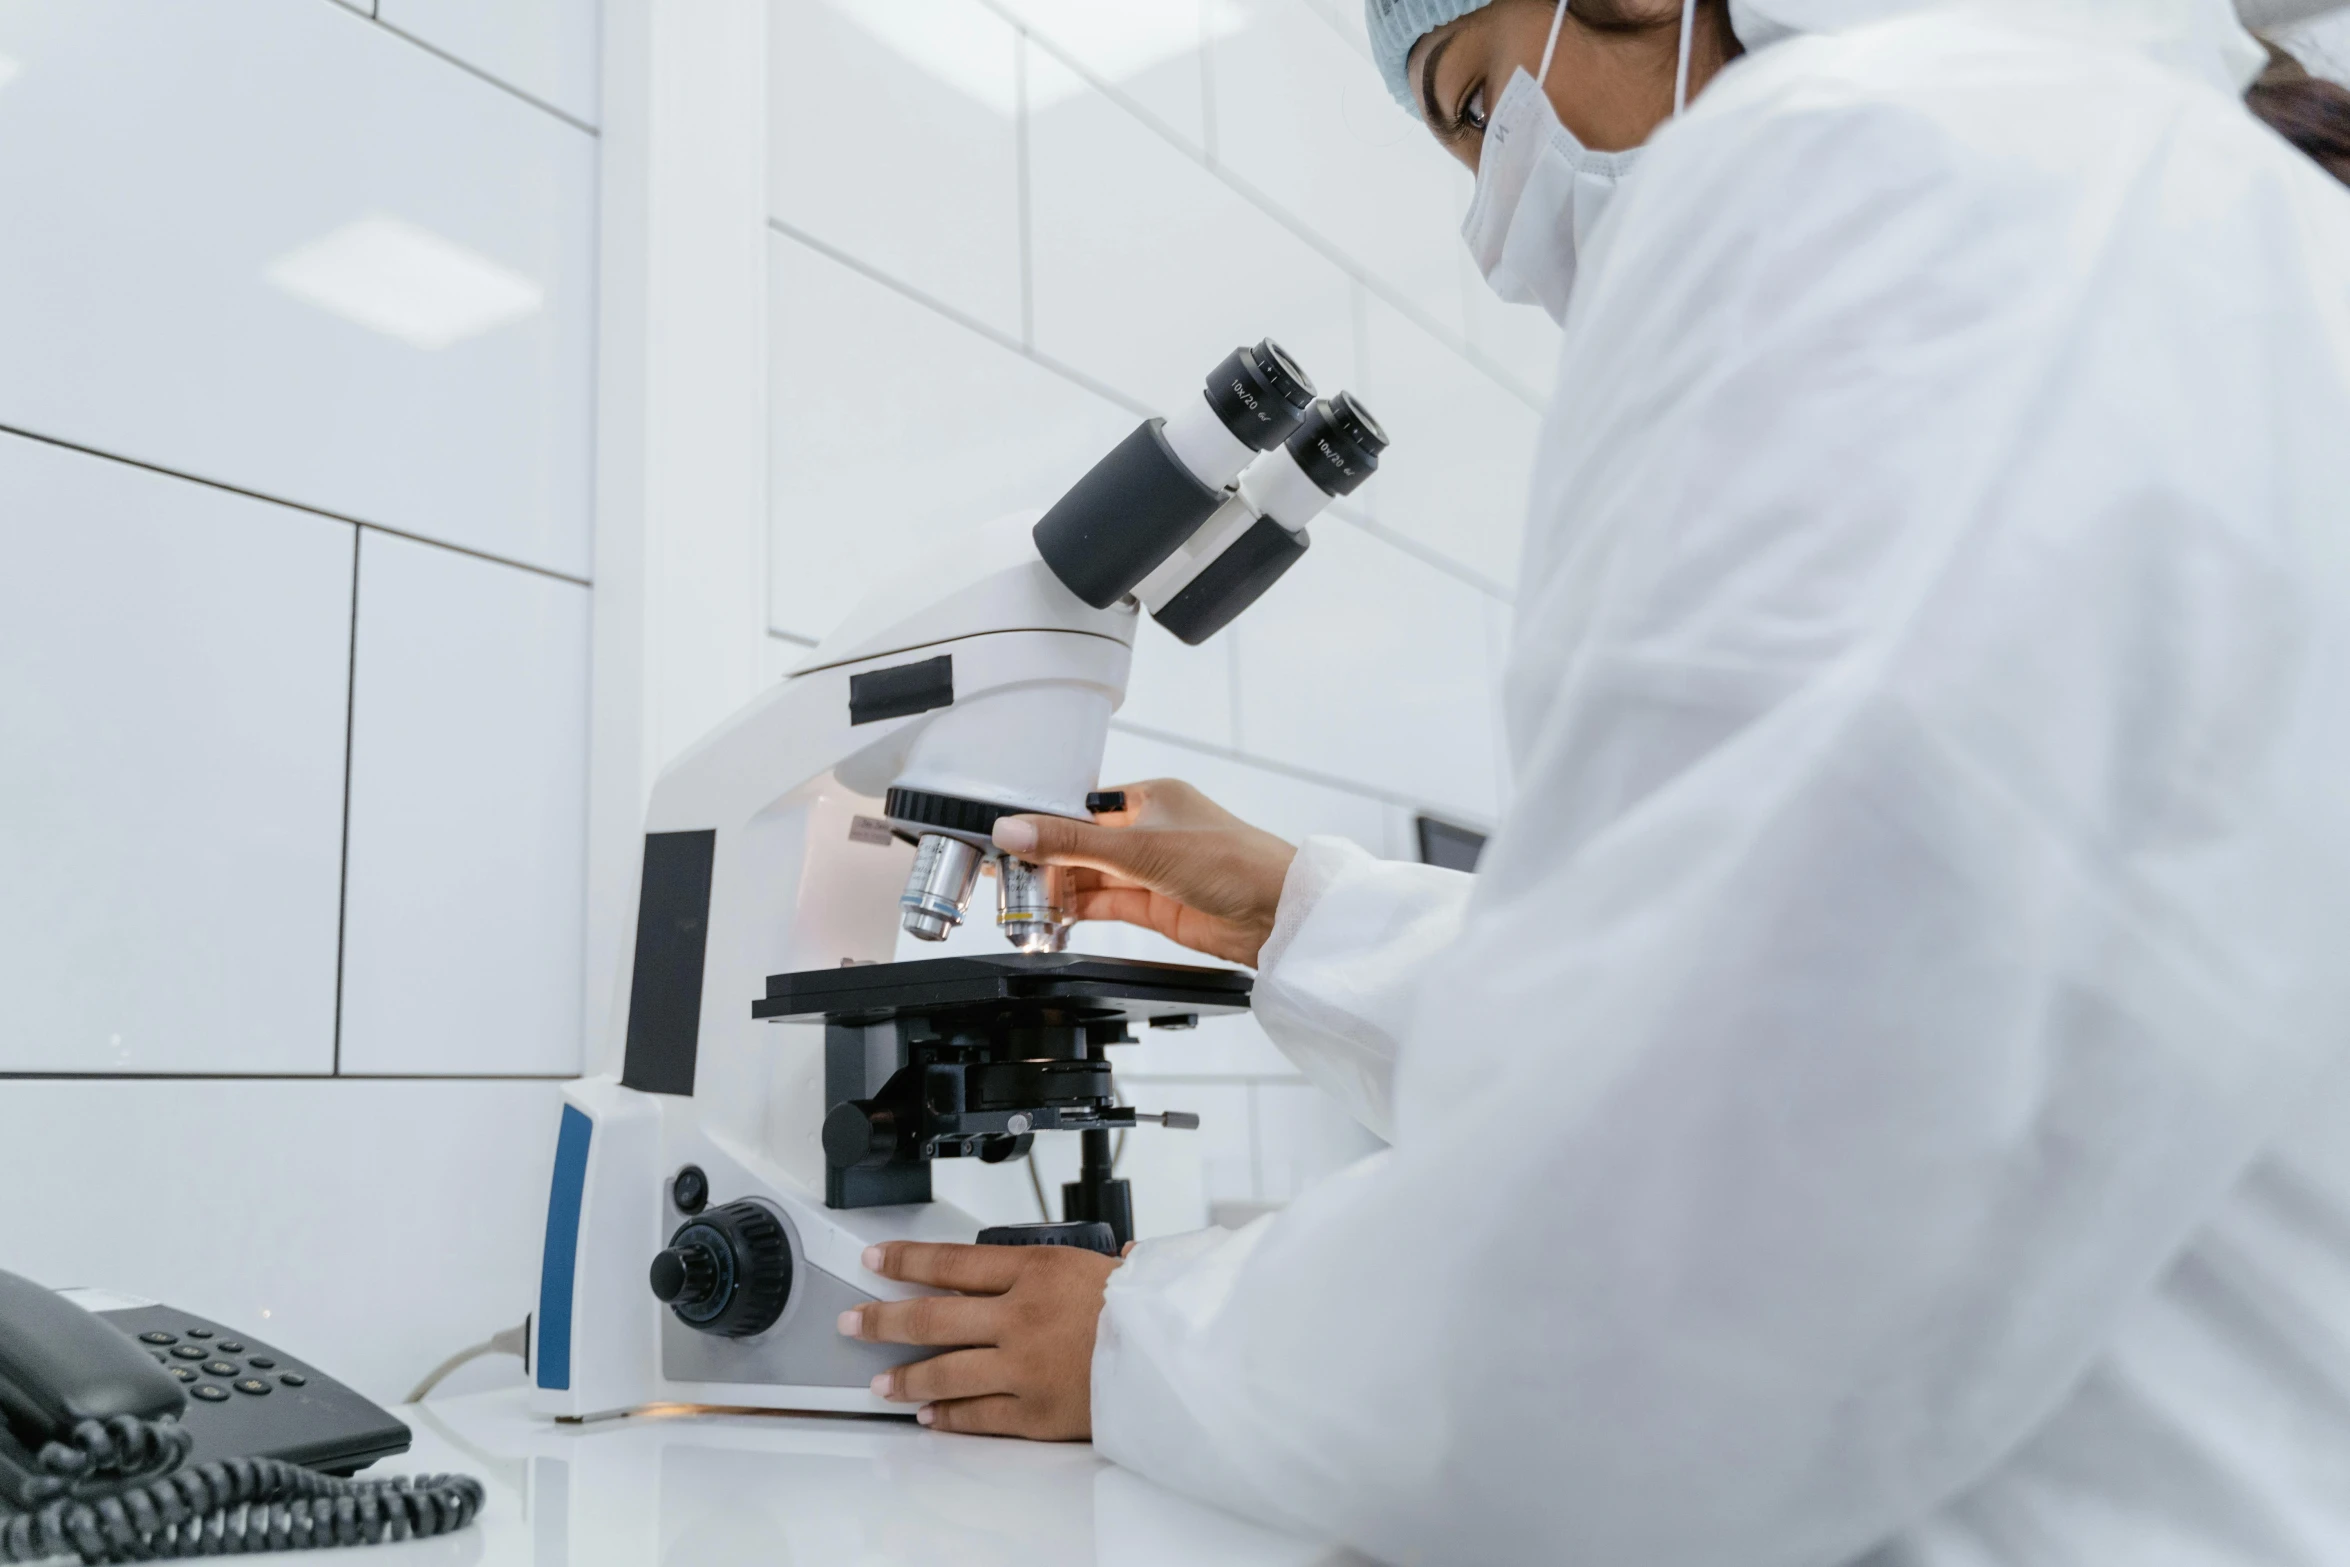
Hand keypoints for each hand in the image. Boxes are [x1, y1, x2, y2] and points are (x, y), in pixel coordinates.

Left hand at [838, 1240, 1128, 1439]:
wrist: (1178, 1356)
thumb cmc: (1149, 1307)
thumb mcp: (1102, 1262)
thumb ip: (1059, 1265)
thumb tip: (1039, 1264)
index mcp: (1035, 1269)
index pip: (949, 1262)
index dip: (903, 1261)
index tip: (875, 1261)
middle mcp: (1017, 1316)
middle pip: (929, 1317)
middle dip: (882, 1319)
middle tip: (853, 1321)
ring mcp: (1020, 1368)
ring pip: (943, 1373)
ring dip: (904, 1378)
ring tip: (878, 1382)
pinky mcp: (1032, 1413)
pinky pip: (977, 1416)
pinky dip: (948, 1416)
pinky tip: (929, 1416)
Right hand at [992, 779, 1295, 966]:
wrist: (1277, 914)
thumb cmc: (1230, 861)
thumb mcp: (1139, 847)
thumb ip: (1072, 843)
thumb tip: (1015, 829)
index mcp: (1150, 798)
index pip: (1082, 809)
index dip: (1044, 824)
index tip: (1007, 838)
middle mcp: (1149, 831)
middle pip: (1083, 845)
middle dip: (1045, 861)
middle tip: (1003, 875)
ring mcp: (1152, 870)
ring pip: (1091, 877)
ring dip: (1058, 889)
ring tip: (1018, 901)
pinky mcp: (1156, 906)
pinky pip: (1105, 904)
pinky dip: (1077, 910)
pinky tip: (1050, 916)